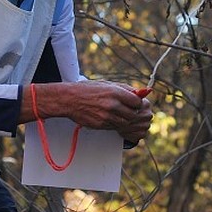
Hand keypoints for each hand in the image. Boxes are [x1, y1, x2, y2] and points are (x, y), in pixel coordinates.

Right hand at [25, 80, 153, 139]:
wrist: (70, 99)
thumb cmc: (89, 90)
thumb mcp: (108, 84)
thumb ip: (125, 89)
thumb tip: (141, 92)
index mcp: (116, 93)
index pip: (137, 102)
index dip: (137, 103)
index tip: (134, 103)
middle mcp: (112, 105)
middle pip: (132, 114)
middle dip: (133, 113)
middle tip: (129, 111)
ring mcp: (106, 116)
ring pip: (124, 123)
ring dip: (125, 120)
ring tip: (119, 114)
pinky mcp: (100, 125)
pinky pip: (114, 127)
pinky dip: (115, 124)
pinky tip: (111, 118)